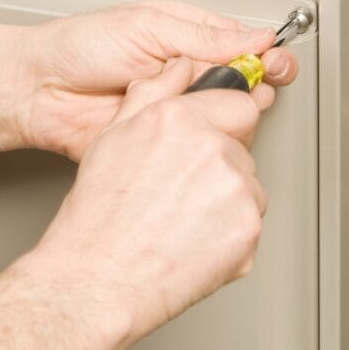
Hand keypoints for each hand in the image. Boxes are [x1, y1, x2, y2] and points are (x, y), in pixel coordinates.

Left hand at [18, 1, 298, 159]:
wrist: (40, 91)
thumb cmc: (81, 47)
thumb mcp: (148, 27)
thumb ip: (203, 37)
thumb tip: (254, 36)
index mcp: (188, 36)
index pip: (243, 44)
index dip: (266, 54)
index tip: (275, 63)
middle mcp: (187, 72)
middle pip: (243, 81)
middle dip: (257, 83)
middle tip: (257, 84)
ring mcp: (178, 107)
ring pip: (225, 115)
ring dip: (231, 112)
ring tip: (220, 102)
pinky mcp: (165, 139)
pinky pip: (197, 144)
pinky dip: (205, 140)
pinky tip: (202, 129)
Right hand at [29, 56, 271, 341]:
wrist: (97, 281)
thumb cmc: (97, 219)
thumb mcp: (113, 137)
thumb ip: (153, 93)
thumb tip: (178, 68)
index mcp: (180, 119)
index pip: (238, 104)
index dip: (223, 125)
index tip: (211, 143)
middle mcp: (212, 147)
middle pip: (243, 149)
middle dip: (221, 167)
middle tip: (180, 195)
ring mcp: (236, 189)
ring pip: (249, 188)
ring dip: (226, 202)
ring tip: (181, 223)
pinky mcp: (249, 228)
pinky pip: (251, 225)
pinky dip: (230, 236)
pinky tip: (193, 243)